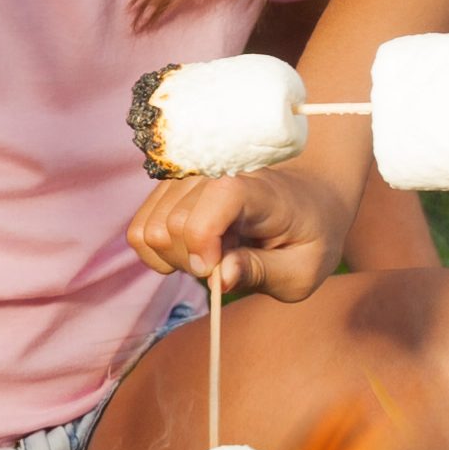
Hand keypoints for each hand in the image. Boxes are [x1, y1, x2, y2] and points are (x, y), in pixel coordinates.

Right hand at [127, 164, 349, 304]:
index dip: (204, 239)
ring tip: (213, 255)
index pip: (217, 197)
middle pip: (172, 225)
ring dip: (175, 258)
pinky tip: (193, 250)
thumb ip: (262, 273)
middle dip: (193, 263)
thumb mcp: (304, 270)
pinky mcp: (169, 190)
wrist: (308, 200)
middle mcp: (216, 173)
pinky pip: (140, 230)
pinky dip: (159, 252)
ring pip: (150, 229)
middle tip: (228, 266)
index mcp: (259, 190)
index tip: (217, 272)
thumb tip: (220, 276)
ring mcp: (188, 179)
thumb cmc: (308, 237)